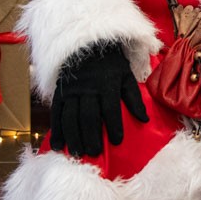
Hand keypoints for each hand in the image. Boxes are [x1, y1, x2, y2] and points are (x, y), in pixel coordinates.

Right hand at [49, 41, 147, 158]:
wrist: (88, 46)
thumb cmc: (111, 64)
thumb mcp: (126, 76)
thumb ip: (134, 98)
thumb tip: (144, 120)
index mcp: (107, 84)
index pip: (111, 108)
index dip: (114, 125)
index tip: (117, 142)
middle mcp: (88, 89)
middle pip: (88, 116)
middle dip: (91, 136)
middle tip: (94, 153)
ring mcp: (71, 91)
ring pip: (70, 117)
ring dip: (73, 137)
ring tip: (78, 153)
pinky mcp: (60, 93)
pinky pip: (56, 114)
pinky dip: (56, 131)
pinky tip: (59, 145)